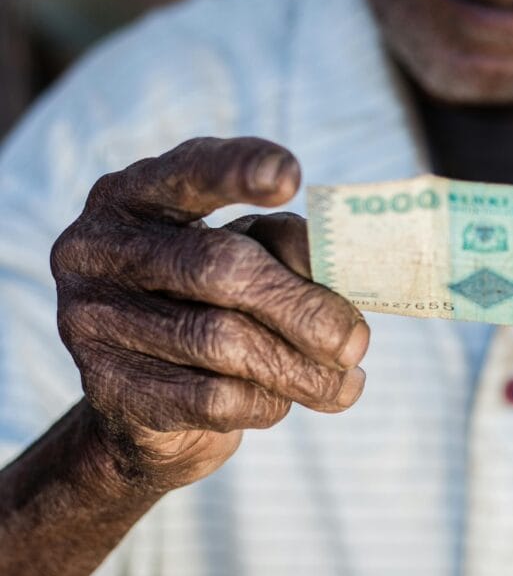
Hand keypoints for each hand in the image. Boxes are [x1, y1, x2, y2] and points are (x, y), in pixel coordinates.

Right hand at [52, 137, 368, 491]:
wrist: (146, 406)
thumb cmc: (211, 308)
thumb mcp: (244, 259)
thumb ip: (284, 248)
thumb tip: (337, 273)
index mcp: (134, 197)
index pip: (186, 172)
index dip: (237, 169)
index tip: (290, 176)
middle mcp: (98, 250)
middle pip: (219, 267)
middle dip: (304, 308)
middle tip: (357, 341)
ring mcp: (91, 320)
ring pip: (221, 341)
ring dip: (300, 369)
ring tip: (345, 383)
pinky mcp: (107, 390)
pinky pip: (211, 398)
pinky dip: (265, 402)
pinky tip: (284, 401)